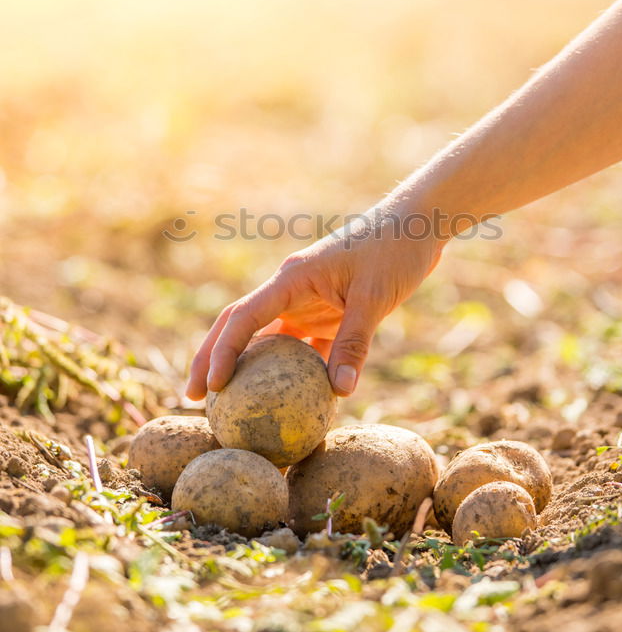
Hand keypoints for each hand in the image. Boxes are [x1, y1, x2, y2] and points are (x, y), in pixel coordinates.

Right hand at [186, 200, 443, 398]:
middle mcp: (291, 290)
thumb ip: (354, 342)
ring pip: (267, 340)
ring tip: (228, 407)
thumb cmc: (395, 249)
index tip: (212, 385)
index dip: (223, 351)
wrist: (419, 223)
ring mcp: (307, 302)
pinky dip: (294, 374)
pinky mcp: (327, 312)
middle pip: (239, 326)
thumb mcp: (375, 297)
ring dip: (247, 369)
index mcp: (292, 278)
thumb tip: (340, 393)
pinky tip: (290, 404)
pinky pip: (303, 348)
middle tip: (193, 399)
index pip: (245, 316)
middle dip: (212, 360)